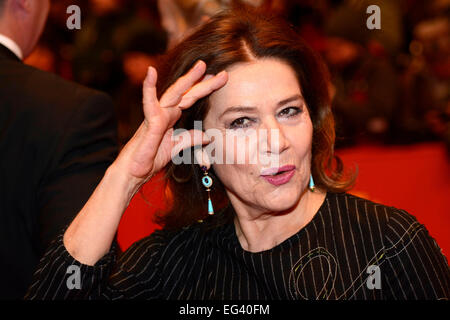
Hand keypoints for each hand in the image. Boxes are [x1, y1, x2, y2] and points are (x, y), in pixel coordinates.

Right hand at [114, 60, 227, 185]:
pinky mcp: (149, 122)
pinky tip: (150, 72)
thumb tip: (207, 136)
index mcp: (171, 117)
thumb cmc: (150, 158)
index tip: (221, 78)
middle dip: (204, 82)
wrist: (134, 172)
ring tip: (201, 66)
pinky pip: (149, 102)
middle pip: (187, 93)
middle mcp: (165, 112)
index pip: (191, 99)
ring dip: (188, 79)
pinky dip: (149, 87)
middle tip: (223, 73)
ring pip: (174, 93)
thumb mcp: (176, 147)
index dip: (205, 89)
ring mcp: (157, 115)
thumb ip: (190, 139)